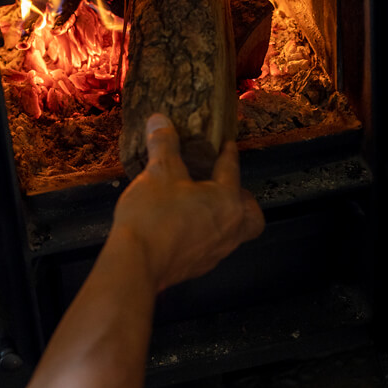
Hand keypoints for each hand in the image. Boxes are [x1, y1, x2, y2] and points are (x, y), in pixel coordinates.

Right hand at [110, 113, 263, 291]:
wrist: (137, 264)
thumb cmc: (155, 214)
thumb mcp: (158, 172)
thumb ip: (164, 144)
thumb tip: (159, 119)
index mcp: (227, 200)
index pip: (231, 169)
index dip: (227, 153)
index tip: (227, 143)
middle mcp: (230, 228)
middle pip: (250, 212)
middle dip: (240, 196)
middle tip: (222, 184)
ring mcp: (216, 252)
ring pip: (234, 231)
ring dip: (224, 216)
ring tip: (202, 204)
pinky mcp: (198, 267)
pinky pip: (212, 245)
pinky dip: (205, 232)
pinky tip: (184, 226)